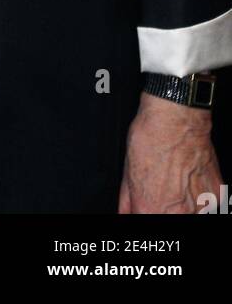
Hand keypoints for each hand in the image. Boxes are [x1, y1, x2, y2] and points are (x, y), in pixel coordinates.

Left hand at [119, 91, 221, 212]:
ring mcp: (201, 206)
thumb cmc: (151, 138)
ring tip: (176, 186)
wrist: (177, 117)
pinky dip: (198, 198)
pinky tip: (189, 181)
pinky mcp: (216, 195)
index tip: (142, 209)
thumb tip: (126, 212)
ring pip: (189, 215)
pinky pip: (206, 205)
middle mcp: (179, 213)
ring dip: (181, 207)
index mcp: (152, 210)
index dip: (142, 213)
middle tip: (161, 195)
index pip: (143, 223)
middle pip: (169, 220)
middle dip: (161, 211)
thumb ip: (127, 200)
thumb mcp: (127, 171)